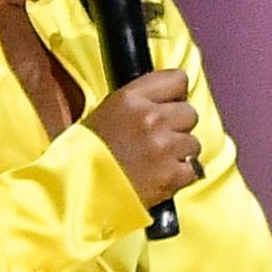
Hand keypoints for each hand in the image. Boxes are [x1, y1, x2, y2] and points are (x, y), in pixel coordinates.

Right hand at [86, 69, 201, 208]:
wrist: (77, 191)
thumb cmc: (86, 153)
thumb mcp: (107, 112)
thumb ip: (139, 102)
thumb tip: (169, 100)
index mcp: (131, 98)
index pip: (177, 80)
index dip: (177, 94)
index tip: (171, 104)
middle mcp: (151, 118)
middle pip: (190, 113)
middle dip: (179, 126)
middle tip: (161, 139)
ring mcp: (163, 147)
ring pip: (194, 143)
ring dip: (181, 152)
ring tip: (159, 161)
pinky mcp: (171, 175)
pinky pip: (192, 170)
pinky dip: (181, 175)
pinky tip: (163, 176)